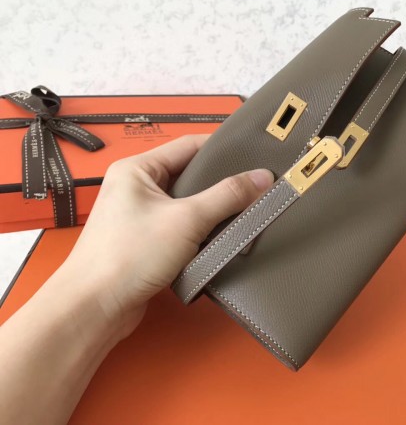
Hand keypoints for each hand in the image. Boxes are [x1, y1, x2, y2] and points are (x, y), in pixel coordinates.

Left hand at [62, 134, 273, 338]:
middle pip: (190, 176)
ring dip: (212, 211)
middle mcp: (136, 188)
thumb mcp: (187, 219)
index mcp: (137, 169)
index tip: (254, 157)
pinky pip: (182, 228)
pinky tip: (221, 238)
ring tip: (243, 213)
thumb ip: (228, 196)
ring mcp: (140, 216)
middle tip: (255, 188)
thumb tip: (262, 177)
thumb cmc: (128, 255)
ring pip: (188, 204)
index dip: (223, 150)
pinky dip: (201, 232)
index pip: (189, 145)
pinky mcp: (146, 242)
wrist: (95, 307)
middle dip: (221, 184)